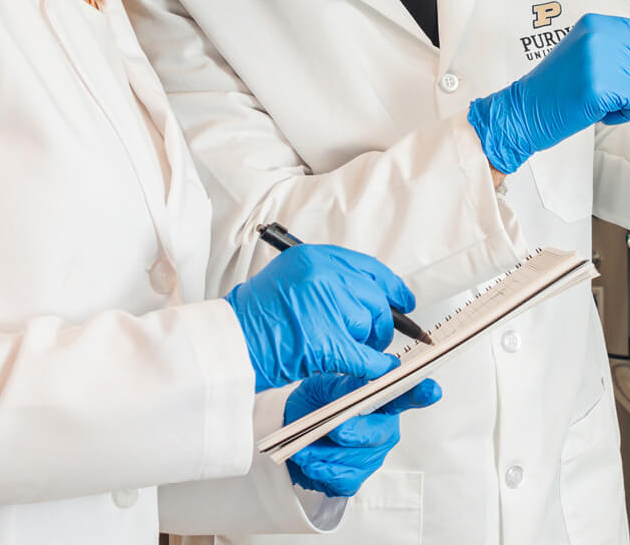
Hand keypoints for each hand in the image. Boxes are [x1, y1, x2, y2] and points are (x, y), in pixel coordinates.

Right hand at [224, 245, 415, 390]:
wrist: (227, 344)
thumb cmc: (252, 319)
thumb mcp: (288, 281)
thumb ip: (325, 282)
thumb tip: (363, 296)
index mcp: (312, 258)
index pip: (366, 267)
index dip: (390, 286)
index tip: (403, 299)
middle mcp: (320, 275)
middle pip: (373, 296)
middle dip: (381, 321)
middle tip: (377, 337)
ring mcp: (323, 305)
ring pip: (369, 325)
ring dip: (369, 344)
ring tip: (352, 352)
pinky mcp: (325, 340)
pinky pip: (364, 356)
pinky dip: (374, 367)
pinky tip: (375, 372)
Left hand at [283, 374, 442, 496]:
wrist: (289, 433)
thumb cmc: (312, 404)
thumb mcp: (322, 385)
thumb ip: (345, 383)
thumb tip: (365, 378)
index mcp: (380, 400)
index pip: (406, 395)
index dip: (420, 393)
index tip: (431, 391)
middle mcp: (383, 428)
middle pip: (381, 433)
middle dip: (356, 432)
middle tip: (334, 429)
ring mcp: (372, 455)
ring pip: (358, 458)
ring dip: (328, 452)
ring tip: (306, 445)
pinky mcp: (355, 477)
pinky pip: (345, 479)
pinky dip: (324, 471)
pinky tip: (312, 462)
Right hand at [466, 14, 629, 172]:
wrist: (524, 108)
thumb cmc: (554, 88)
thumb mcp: (584, 54)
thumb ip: (614, 48)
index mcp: (597, 23)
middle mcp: (602, 34)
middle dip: (628, 82)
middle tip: (594, 88)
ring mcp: (602, 58)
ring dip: (623, 100)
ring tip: (590, 98)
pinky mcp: (602, 84)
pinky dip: (620, 113)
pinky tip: (594, 109)